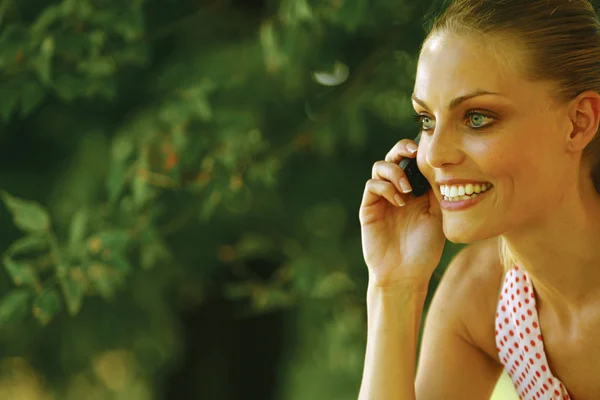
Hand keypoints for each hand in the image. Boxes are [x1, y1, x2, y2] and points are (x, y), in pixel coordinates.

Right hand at [359, 139, 445, 287]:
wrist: (406, 273)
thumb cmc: (425, 248)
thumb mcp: (438, 214)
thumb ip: (436, 189)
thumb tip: (437, 162)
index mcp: (415, 189)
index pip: (412, 160)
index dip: (417, 149)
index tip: (429, 148)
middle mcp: (397, 190)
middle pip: (393, 156)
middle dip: (401, 148)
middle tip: (413, 151)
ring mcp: (381, 198)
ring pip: (380, 167)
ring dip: (394, 171)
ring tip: (408, 188)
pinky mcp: (369, 208)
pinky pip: (372, 186)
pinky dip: (385, 187)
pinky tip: (399, 201)